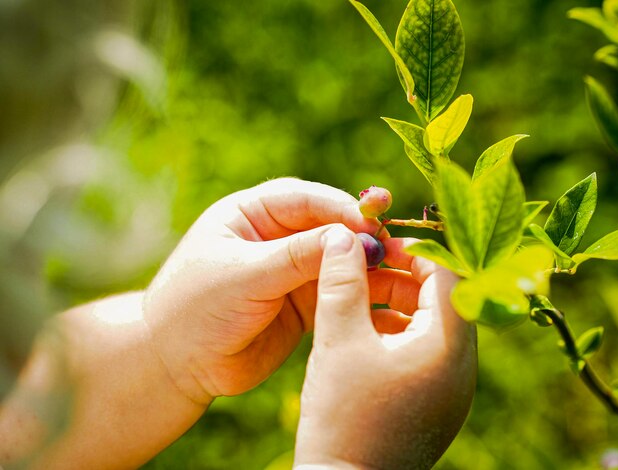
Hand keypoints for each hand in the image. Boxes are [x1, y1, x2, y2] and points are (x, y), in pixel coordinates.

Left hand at [143, 178, 381, 403]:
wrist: (175, 366)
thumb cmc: (193, 310)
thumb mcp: (243, 276)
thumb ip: (296, 256)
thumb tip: (352, 235)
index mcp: (251, 214)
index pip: (305, 200)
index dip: (341, 208)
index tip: (372, 222)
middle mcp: (275, 237)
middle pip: (329, 227)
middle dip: (361, 236)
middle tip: (396, 247)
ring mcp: (291, 271)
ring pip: (339, 260)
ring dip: (369, 265)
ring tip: (403, 272)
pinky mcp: (302, 303)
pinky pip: (338, 292)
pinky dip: (361, 294)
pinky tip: (388, 298)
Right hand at [294, 229, 476, 469]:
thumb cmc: (343, 417)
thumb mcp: (338, 340)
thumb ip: (342, 281)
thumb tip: (342, 237)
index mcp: (448, 346)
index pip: (449, 273)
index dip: (414, 249)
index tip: (378, 243)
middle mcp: (461, 366)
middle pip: (442, 298)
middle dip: (402, 275)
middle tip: (363, 266)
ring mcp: (451, 387)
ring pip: (431, 323)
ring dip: (397, 302)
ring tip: (356, 297)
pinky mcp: (435, 401)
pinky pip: (424, 350)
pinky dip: (397, 330)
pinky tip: (362, 330)